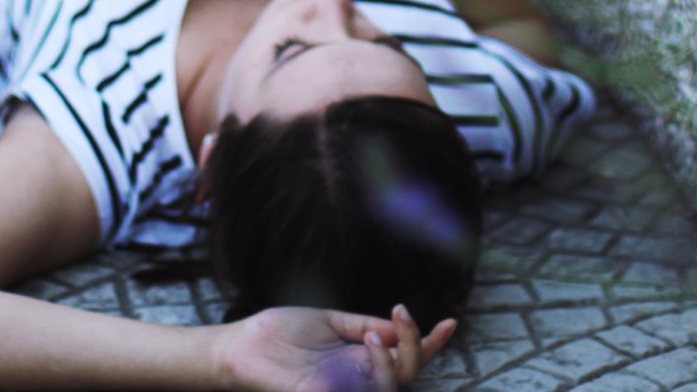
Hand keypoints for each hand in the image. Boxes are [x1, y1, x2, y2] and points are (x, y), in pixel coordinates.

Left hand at [214, 304, 456, 391]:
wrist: (245, 345)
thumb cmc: (282, 333)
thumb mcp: (331, 321)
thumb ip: (363, 324)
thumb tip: (398, 325)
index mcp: (361, 356)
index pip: (406, 355)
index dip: (432, 343)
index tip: (451, 322)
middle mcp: (359, 376)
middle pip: (408, 371)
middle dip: (417, 344)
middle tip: (402, 313)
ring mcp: (345, 389)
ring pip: (392, 385)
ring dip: (394, 360)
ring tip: (375, 335)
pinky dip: (378, 371)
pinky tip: (371, 347)